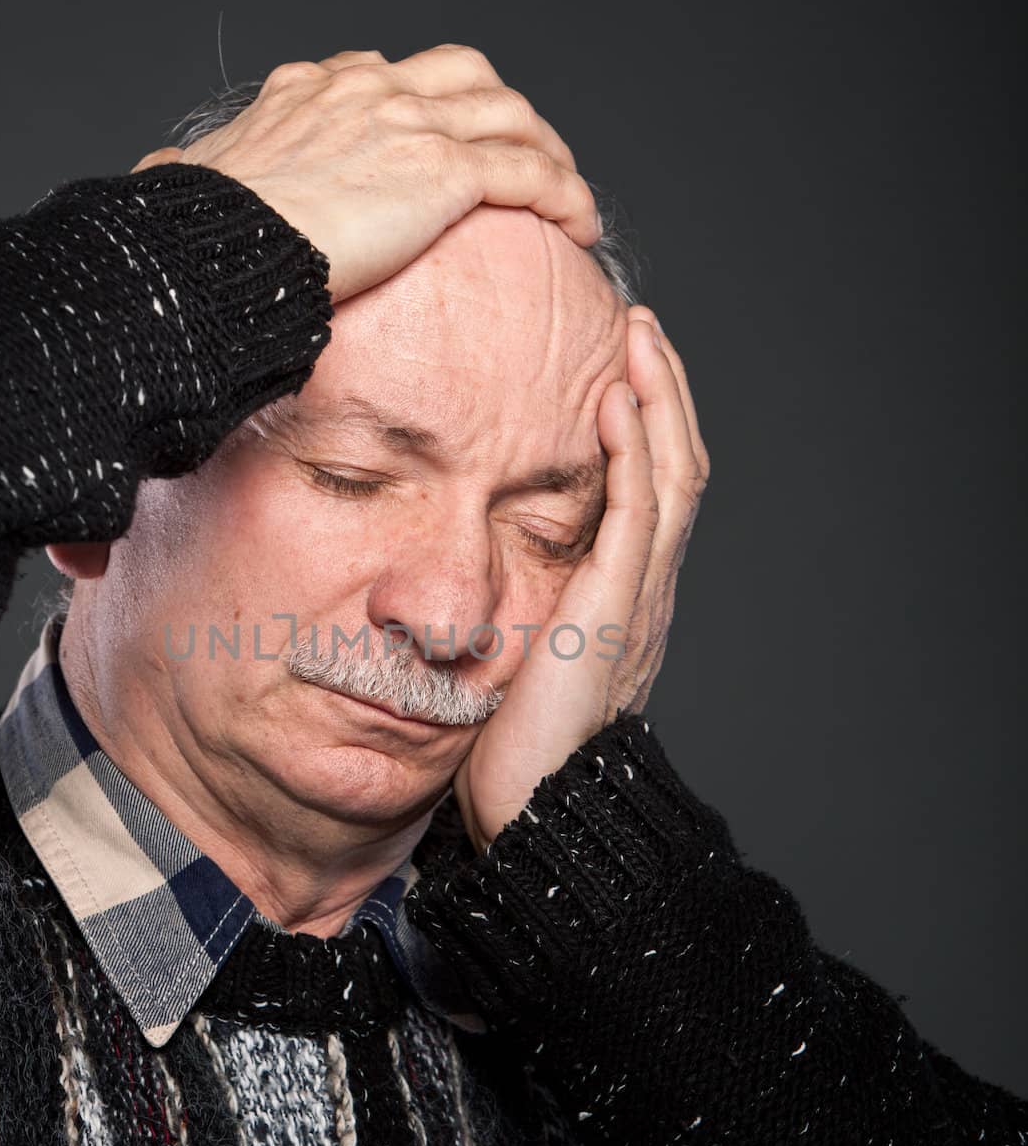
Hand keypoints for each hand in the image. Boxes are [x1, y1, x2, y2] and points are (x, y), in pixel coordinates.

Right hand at [131, 44, 600, 302]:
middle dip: (504, 111)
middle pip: (465, 76)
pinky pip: (528, 172)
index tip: (447, 138)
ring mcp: (409, 122)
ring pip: (509, 115)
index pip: (388, 74)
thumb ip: (194, 176)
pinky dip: (563, 192)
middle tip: (525, 153)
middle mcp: (366, 90)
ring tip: (567, 194)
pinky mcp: (444, 171)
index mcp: (311, 90)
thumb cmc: (194, 235)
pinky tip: (578, 223)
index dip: (431, 102)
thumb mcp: (189, 184)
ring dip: (548, 150)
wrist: (213, 250)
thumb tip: (155, 180)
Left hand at [452, 309, 709, 852]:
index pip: (652, 493)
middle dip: (663, 395)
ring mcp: (640, 598)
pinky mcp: (617, 606)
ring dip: (659, 400)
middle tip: (640, 332)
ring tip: (639, 339)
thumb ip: (514, 611)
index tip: (620, 373)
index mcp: (625, 599)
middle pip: (678, 469)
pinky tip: (616, 401)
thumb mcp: (514, 662)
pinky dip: (635, 450)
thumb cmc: (513, 751)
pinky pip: (640, 511)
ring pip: (673, 475)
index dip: (646, 429)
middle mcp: (646, 591)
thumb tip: (468, 583)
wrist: (536, 813)